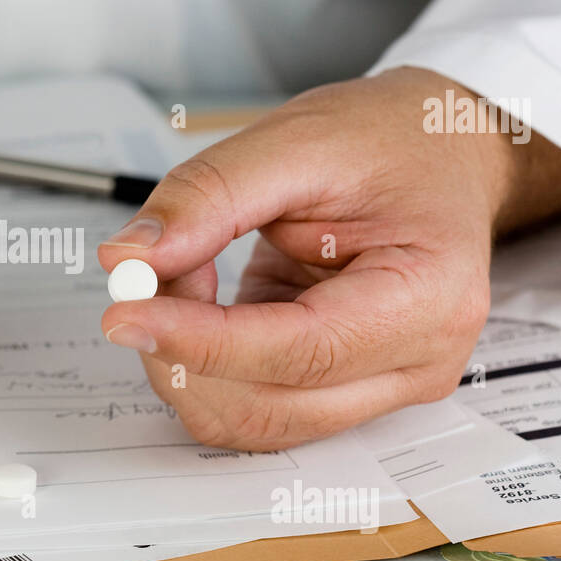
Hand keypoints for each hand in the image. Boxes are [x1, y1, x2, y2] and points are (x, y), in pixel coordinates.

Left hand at [97, 67, 560, 449]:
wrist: (437, 153)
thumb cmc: (389, 142)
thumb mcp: (295, 139)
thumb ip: (208, 197)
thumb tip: (129, 259)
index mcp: (427, 296)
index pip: (296, 351)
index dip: (197, 341)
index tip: (124, 312)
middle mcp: (415, 362)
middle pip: (268, 405)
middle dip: (182, 349)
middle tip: (148, 273)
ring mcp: (383, 387)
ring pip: (251, 421)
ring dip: (186, 364)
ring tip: (185, 276)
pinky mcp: (344, 392)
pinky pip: (252, 407)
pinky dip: (203, 368)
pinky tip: (203, 306)